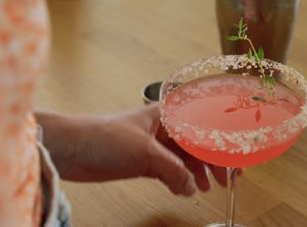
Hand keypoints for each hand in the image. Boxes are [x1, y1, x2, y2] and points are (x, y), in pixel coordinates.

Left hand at [37, 104, 229, 195]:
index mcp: (166, 116)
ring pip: (185, 158)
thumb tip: (192, 186)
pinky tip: (183, 189)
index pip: (203, 127)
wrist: (71, 149)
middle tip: (225, 178)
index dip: (221, 143)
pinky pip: (170, 170)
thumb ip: (173, 170)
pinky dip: (179, 180)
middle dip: (212, 161)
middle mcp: (163, 129)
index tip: (235, 160)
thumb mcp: (145, 152)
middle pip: (197, 143)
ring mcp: (153, 145)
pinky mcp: (143, 161)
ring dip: (197, 173)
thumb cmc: (103, 137)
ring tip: (205, 188)